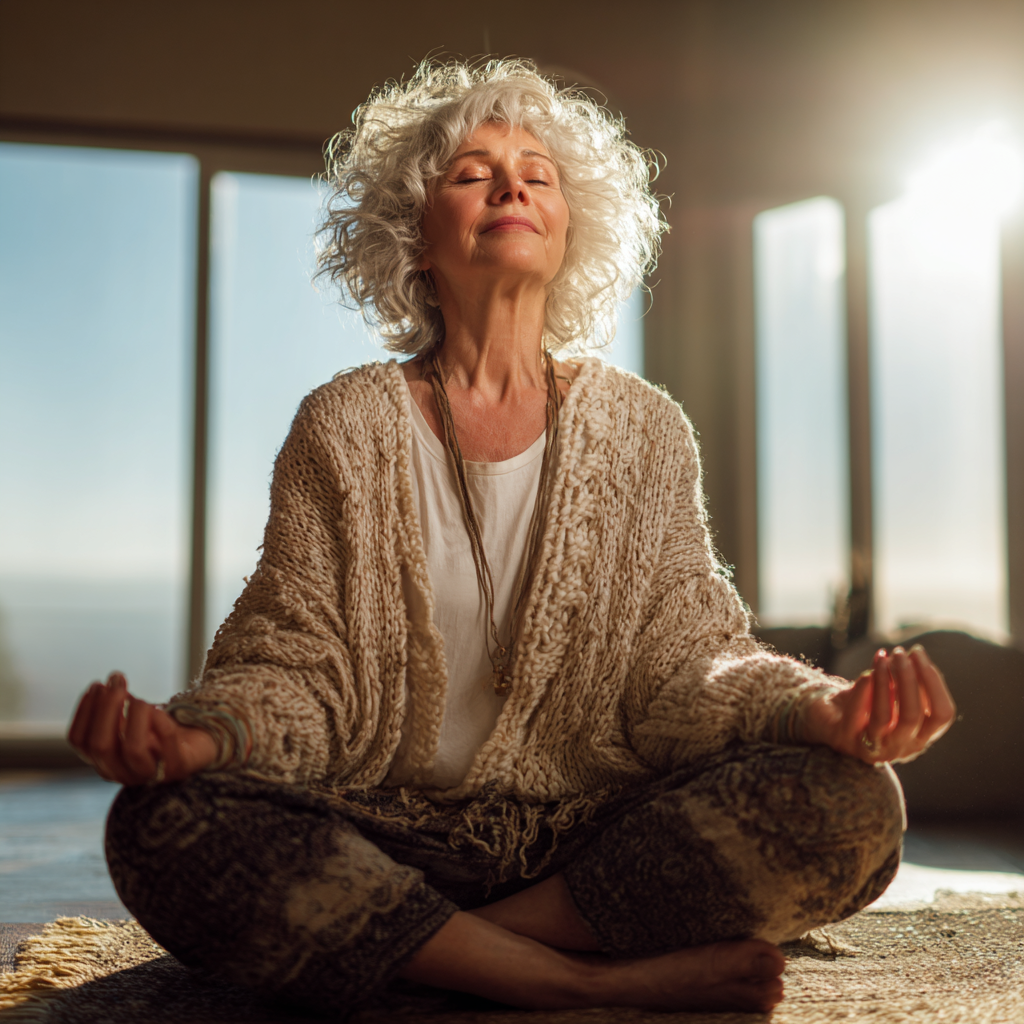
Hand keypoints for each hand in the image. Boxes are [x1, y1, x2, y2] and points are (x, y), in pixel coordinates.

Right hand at [67, 671, 217, 784]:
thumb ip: (117, 706)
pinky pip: (166, 745)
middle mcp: (121, 772)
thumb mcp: (132, 718)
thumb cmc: (159, 729)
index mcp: (103, 761)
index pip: (79, 741)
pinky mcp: (177, 768)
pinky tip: (160, 708)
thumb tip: (109, 683)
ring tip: (140, 698)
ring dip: (134, 715)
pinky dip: (160, 721)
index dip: (84, 711)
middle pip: (100, 745)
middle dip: (106, 708)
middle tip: (117, 683)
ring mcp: (149, 775)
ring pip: (132, 748)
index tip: (96, 685)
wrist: (198, 742)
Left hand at [802, 645, 955, 763]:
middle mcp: (902, 747)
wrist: (826, 719)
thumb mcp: (889, 691)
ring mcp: (874, 749)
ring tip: (882, 658)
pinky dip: (863, 693)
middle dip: (909, 680)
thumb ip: (902, 679)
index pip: (942, 714)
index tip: (918, 653)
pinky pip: (857, 716)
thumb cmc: (865, 703)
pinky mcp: (846, 741)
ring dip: (884, 683)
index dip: (934, 682)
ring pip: (885, 717)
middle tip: (900, 653)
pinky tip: (866, 674)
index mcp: (921, 736)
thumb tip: (911, 655)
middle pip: (914, 715)